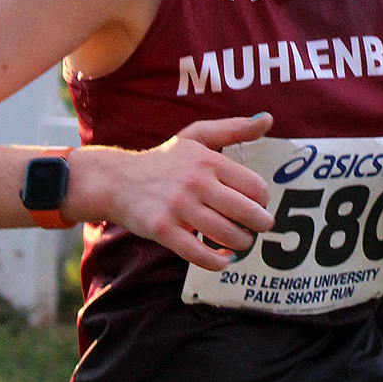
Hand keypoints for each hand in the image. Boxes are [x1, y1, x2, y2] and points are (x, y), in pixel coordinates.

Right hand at [68, 113, 276, 269]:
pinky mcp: (162, 229)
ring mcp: (178, 207)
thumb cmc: (163, 160)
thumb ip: (234, 129)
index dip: (263, 202)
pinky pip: (198, 253)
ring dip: (241, 244)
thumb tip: (268, 119)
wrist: (114, 179)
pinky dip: (217, 262)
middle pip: (246, 213)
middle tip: (258, 229)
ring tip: (241, 243)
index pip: (255, 187)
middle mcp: (196, 182)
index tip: (258, 206)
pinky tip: (223, 259)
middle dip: (260, 226)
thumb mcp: (197, 137)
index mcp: (209, 161)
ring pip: (226, 235)